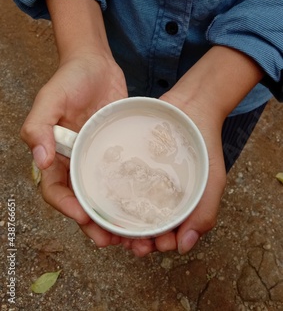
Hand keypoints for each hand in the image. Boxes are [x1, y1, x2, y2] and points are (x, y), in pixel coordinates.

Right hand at [21, 52, 127, 246]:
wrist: (96, 63)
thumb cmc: (69, 78)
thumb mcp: (50, 97)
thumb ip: (38, 125)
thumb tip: (40, 160)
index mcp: (55, 155)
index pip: (55, 191)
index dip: (66, 208)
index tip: (83, 217)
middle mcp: (75, 162)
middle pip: (82, 201)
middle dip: (93, 224)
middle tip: (111, 239)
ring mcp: (97, 158)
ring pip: (104, 196)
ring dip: (114, 217)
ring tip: (132, 234)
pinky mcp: (117, 152)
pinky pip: (123, 178)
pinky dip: (130, 196)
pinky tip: (145, 205)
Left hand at [127, 46, 262, 256]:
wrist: (192, 105)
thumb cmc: (206, 145)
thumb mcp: (212, 182)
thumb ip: (203, 213)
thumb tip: (184, 247)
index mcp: (178, 204)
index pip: (165, 233)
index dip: (157, 243)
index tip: (151, 246)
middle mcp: (157, 194)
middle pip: (142, 223)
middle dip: (135, 237)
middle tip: (129, 241)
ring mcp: (143, 177)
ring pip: (127, 204)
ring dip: (120, 220)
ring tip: (114, 226)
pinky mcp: (131, 161)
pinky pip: (119, 179)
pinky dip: (113, 190)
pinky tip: (105, 195)